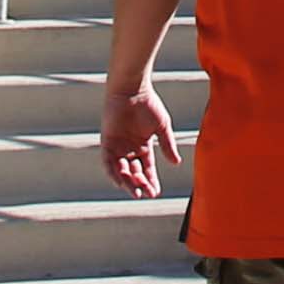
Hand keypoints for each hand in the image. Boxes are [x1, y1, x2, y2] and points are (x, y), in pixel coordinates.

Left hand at [101, 80, 179, 196]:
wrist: (132, 90)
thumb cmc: (148, 105)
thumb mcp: (162, 127)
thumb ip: (167, 145)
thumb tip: (176, 163)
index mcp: (143, 146)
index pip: (147, 169)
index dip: (151, 181)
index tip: (156, 193)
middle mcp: (129, 149)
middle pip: (134, 173)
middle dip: (140, 185)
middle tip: (146, 193)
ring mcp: (117, 146)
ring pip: (121, 170)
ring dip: (128, 182)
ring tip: (135, 191)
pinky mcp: (106, 141)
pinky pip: (107, 161)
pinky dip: (112, 172)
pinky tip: (119, 181)